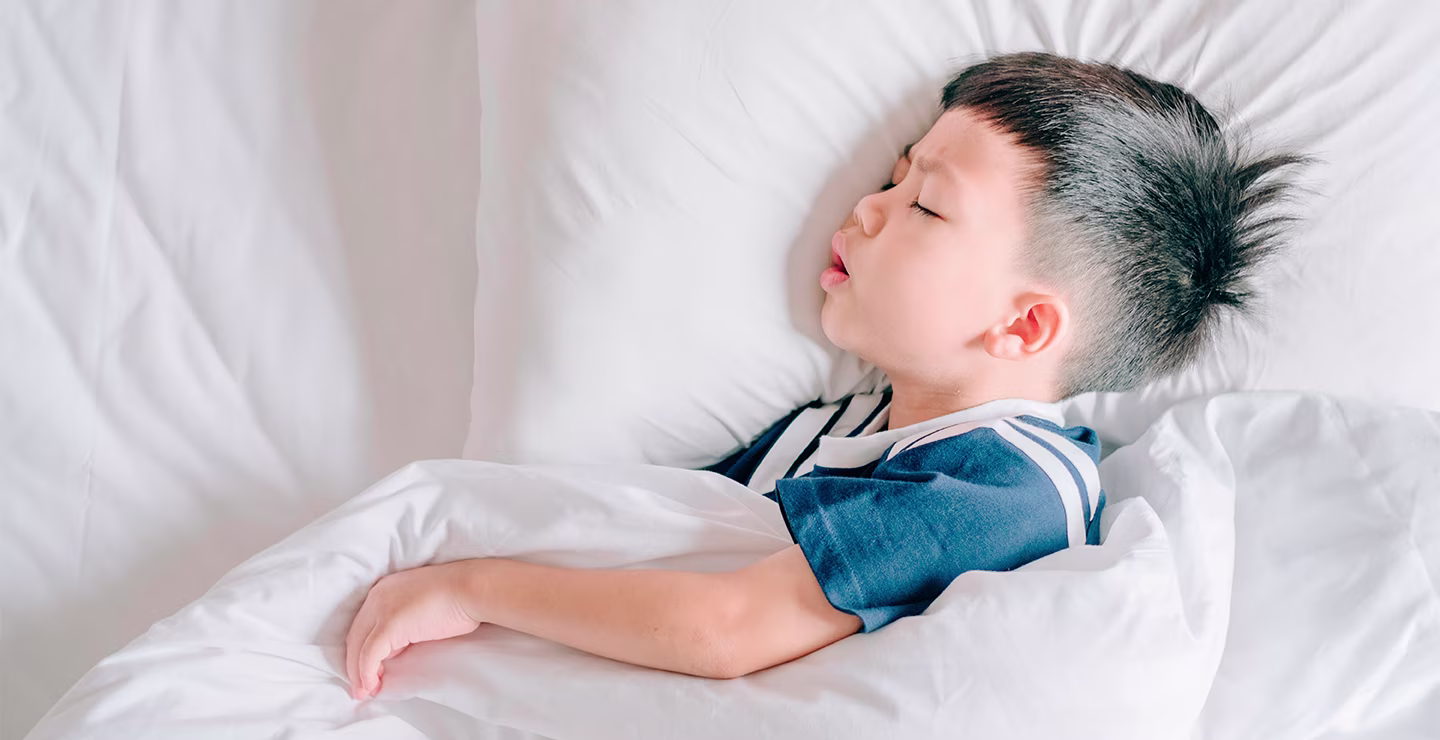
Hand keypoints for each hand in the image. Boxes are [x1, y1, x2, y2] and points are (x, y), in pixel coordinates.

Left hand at [345, 559, 484, 699]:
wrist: (470, 588)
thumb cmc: (457, 598)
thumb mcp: (421, 609)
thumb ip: (405, 625)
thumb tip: (396, 650)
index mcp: (385, 589)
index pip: (364, 624)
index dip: (362, 650)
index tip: (368, 670)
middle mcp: (377, 596)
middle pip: (355, 636)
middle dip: (355, 665)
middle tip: (361, 687)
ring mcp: (381, 608)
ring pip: (358, 647)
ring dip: (359, 673)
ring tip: (366, 692)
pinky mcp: (389, 624)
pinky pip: (369, 654)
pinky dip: (367, 673)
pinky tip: (372, 686)